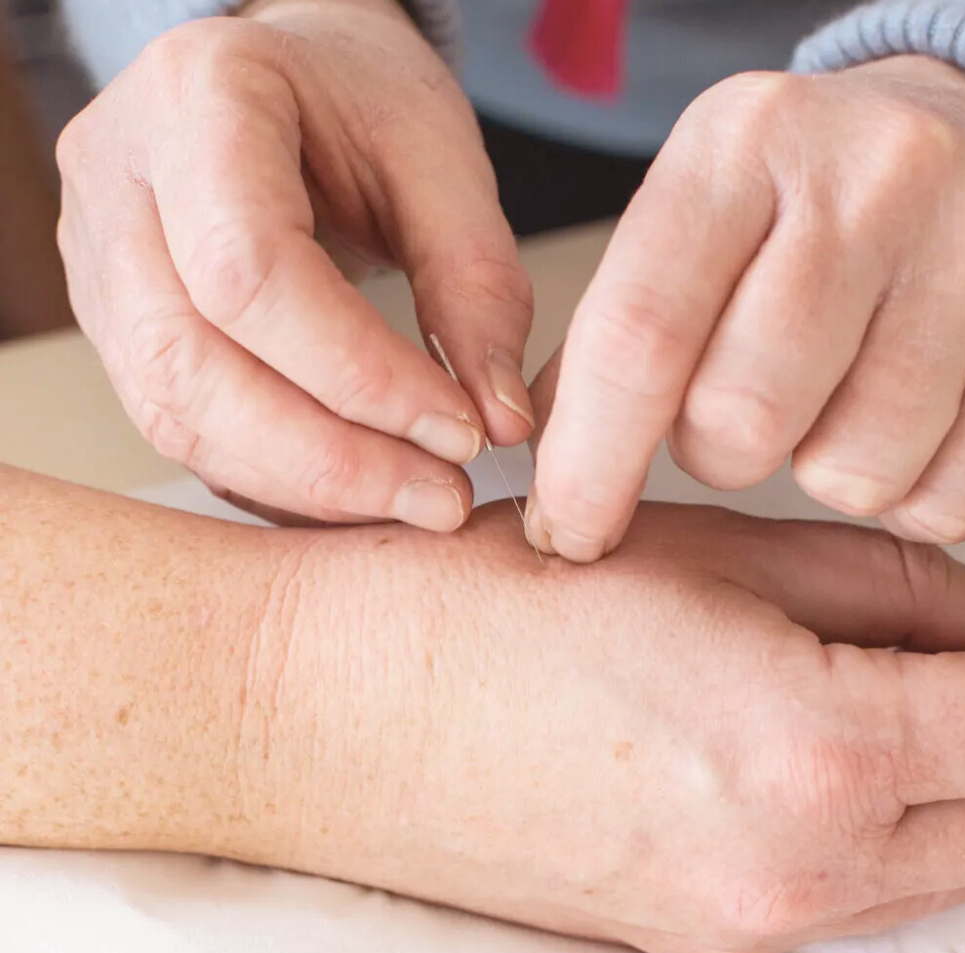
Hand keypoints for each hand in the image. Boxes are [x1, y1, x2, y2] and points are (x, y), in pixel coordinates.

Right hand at [55, 0, 533, 529]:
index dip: (360, 376)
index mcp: (203, 100)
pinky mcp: (119, 325)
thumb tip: (501, 422)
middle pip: (193, 364)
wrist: (289, 80)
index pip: (252, 272)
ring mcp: (102, 261)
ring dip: (303, 483)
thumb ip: (478, 285)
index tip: (461, 431)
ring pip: (175, 413)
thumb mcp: (440, 159)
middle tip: (440, 499)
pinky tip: (353, 489)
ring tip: (410, 499)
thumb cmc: (363, 97)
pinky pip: (182, 428)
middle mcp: (121, 182)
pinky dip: (273, 476)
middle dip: (331, 458)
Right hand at [245, 501, 964, 952]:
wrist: (329, 708)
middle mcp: (796, 869)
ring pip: (932, 866)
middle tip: (960, 649)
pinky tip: (801, 750)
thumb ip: (869, 578)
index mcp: (812, 746)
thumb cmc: (479, 605)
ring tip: (885, 688)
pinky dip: (867, 828)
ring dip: (946, 783)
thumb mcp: (693, 547)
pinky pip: (840, 896)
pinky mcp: (686, 940)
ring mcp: (739, 925)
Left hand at [530, 56, 964, 560]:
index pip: (638, 337)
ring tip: (821, 405)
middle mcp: (865, 182)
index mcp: (738, 149)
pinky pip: (948, 495)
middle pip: (740, 419)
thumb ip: (607, 348)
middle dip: (712, 458)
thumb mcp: (682, 230)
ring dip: (813, 474)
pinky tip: (893, 424)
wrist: (958, 138)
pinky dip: (902, 494)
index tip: (566, 536)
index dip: (589, 465)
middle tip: (728, 419)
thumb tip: (554, 492)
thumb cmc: (793, 203)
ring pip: (851, 470)